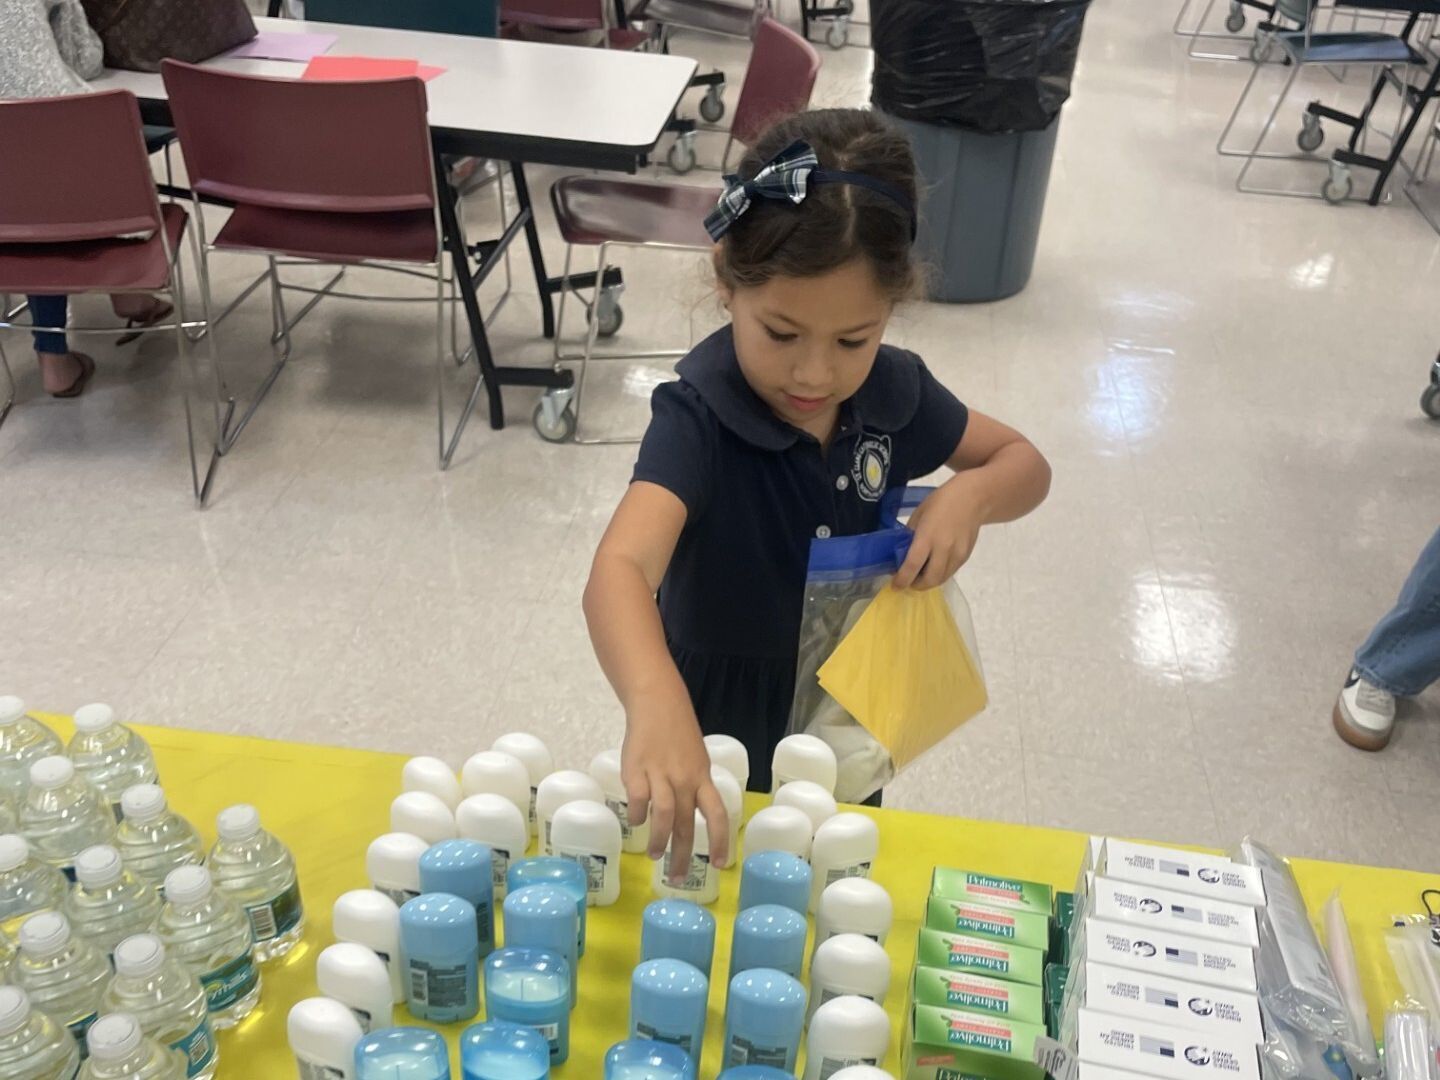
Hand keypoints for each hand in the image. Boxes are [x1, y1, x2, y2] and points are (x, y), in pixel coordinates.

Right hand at [620, 687, 730, 878]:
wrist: (657, 703)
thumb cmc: (677, 734)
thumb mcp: (696, 760)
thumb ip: (694, 786)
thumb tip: (689, 817)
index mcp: (702, 778)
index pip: (717, 815)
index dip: (720, 841)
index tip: (720, 864)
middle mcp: (685, 779)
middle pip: (688, 824)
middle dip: (684, 855)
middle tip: (679, 878)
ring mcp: (661, 774)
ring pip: (664, 816)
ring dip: (659, 841)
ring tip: (655, 856)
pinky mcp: (637, 769)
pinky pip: (638, 799)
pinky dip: (637, 815)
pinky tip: (636, 821)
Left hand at [891, 476, 985, 589]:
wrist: (972, 498)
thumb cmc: (941, 502)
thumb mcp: (919, 515)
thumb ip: (910, 536)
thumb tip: (902, 553)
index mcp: (927, 536)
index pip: (912, 565)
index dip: (902, 579)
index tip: (895, 585)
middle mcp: (944, 549)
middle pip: (929, 579)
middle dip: (916, 585)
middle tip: (908, 581)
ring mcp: (957, 554)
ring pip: (941, 579)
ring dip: (928, 582)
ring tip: (920, 575)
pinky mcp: (966, 556)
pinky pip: (950, 572)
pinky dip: (940, 574)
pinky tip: (934, 567)